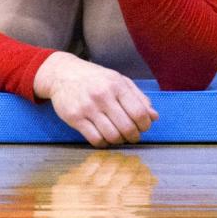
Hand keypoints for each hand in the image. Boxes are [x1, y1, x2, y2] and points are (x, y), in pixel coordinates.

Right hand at [33, 52, 158, 147]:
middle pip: (127, 127)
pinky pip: (95, 140)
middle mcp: (102, 95)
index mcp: (116, 85)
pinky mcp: (74, 118)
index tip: (142, 127)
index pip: (139, 113)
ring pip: (112, 136)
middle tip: (132, 136)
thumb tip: (154, 117)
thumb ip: (138, 97)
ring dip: (119, 141)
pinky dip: (104, 143)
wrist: (62, 73)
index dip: (145, 125)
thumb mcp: (118, 80)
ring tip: (118, 137)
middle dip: (133, 136)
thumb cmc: (95, 78)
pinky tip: (104, 137)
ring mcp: (87, 107)